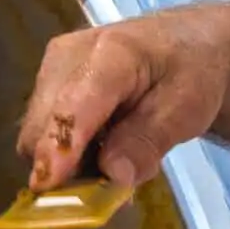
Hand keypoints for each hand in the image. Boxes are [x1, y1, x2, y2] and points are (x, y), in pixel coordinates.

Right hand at [17, 9, 229, 191]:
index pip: (76, 105)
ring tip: (120, 155)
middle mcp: (68, 55)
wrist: (183, 42)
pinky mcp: (45, 84)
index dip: (59, 147)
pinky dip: (69, 154)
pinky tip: (105, 146)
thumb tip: (112, 174)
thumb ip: (149, 140)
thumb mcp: (188, 108)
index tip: (48, 186)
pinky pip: (44, 134)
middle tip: (117, 183)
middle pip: (44, 127)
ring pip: (39, 136)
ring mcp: (51, 68)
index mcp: (113, 52)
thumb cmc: (190, 71)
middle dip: (68, 168)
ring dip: (70, 163)